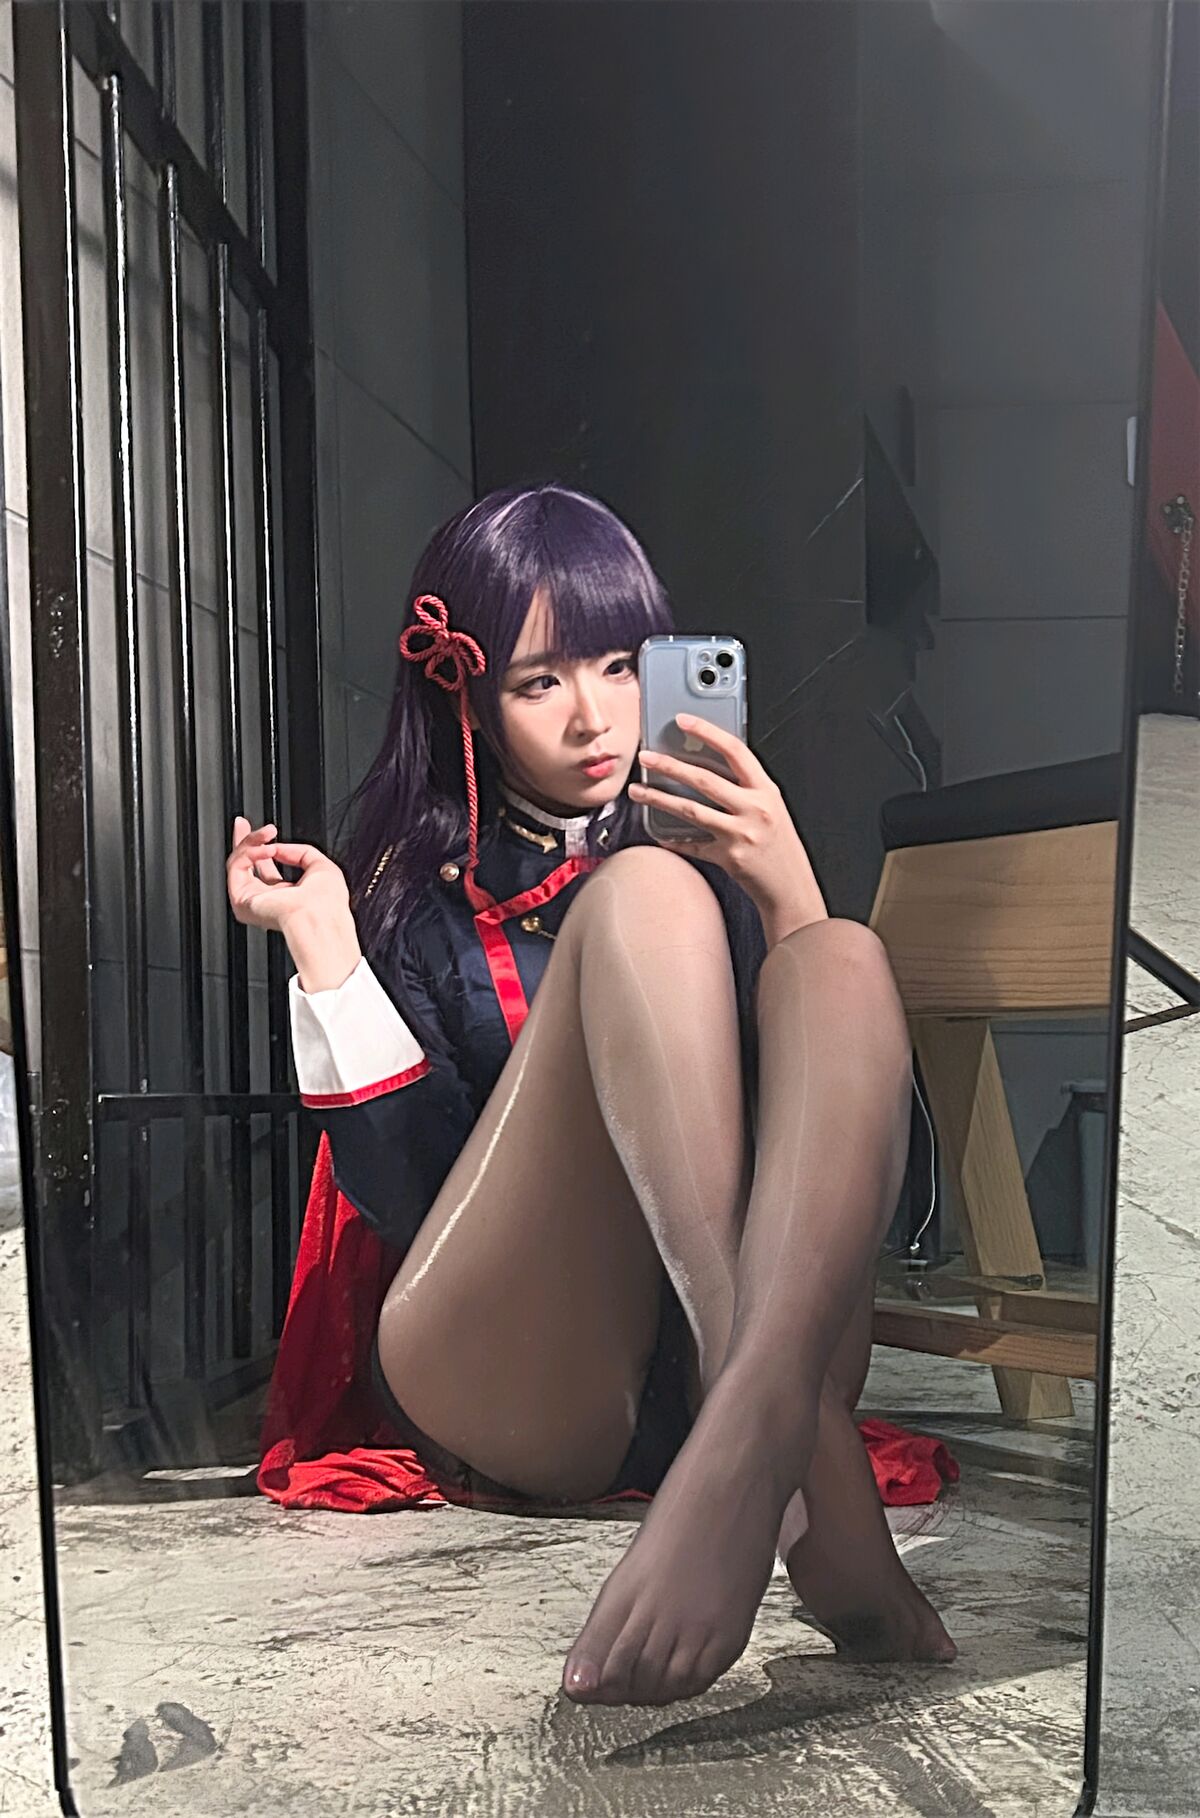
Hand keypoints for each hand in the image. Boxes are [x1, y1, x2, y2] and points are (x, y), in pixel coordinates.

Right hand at [226, 814, 351, 936]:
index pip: (266, 868)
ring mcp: (252, 900)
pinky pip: (236, 866)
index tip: (263, 831)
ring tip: (268, 834)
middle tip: (242, 823)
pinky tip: (267, 849)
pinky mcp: (241, 899)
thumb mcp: (321, 866)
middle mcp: (266, 899)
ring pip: (238, 862)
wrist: (319, 916)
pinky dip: (251, 852)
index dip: (262, 846)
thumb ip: (300, 852)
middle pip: (245, 864)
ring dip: (253, 842)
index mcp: (286, 895)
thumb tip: (278, 847)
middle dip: (245, 840)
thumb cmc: (327, 902)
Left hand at [628, 714, 826, 942]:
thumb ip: (745, 789)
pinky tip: (659, 836)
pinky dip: (674, 840)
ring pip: (691, 810)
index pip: (735, 750)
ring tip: (637, 791)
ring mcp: (741, 834)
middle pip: (705, 780)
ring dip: (659, 799)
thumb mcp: (771, 808)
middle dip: (670, 765)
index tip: (682, 721)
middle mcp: (755, 809)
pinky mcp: (729, 858)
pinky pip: (693, 846)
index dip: (707, 732)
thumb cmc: (780, 846)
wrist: (791, 887)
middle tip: (645, 757)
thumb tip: (704, 769)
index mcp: (766, 790)